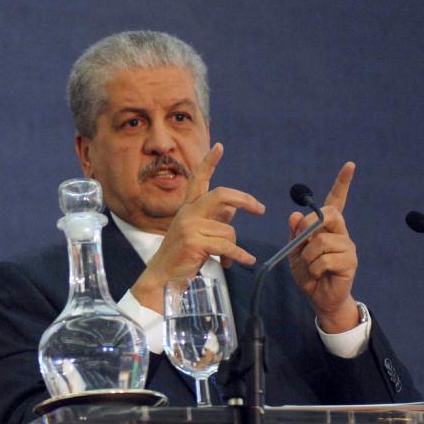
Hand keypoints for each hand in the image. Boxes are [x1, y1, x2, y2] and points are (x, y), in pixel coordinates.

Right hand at [131, 143, 265, 311]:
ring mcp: (189, 226)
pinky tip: (246, 261)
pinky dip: (240, 255)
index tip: (219, 147)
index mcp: (188, 208)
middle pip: (220, 195)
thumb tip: (233, 209)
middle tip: (259, 209)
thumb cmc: (182, 256)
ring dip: (235, 247)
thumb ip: (215, 219)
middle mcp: (187, 213)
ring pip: (228, 230)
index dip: (209, 162)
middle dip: (244, 200)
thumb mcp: (199, 233)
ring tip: (229, 259)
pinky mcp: (194, 242)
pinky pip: (227, 246)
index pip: (198, 180)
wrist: (163, 277)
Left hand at [288, 162, 358, 332]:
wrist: (318, 297)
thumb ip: (294, 233)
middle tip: (302, 242)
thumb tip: (294, 214)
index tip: (350, 165)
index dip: (342, 183)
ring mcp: (347, 246)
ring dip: (307, 256)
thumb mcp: (294, 250)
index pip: (336, 200)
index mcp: (327, 227)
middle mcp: (341, 232)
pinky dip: (313, 268)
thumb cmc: (307, 272)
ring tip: (310, 266)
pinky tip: (318, 274)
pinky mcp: (350, 262)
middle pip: (328, 214)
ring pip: (321, 241)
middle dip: (309, 225)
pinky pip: (324, 259)